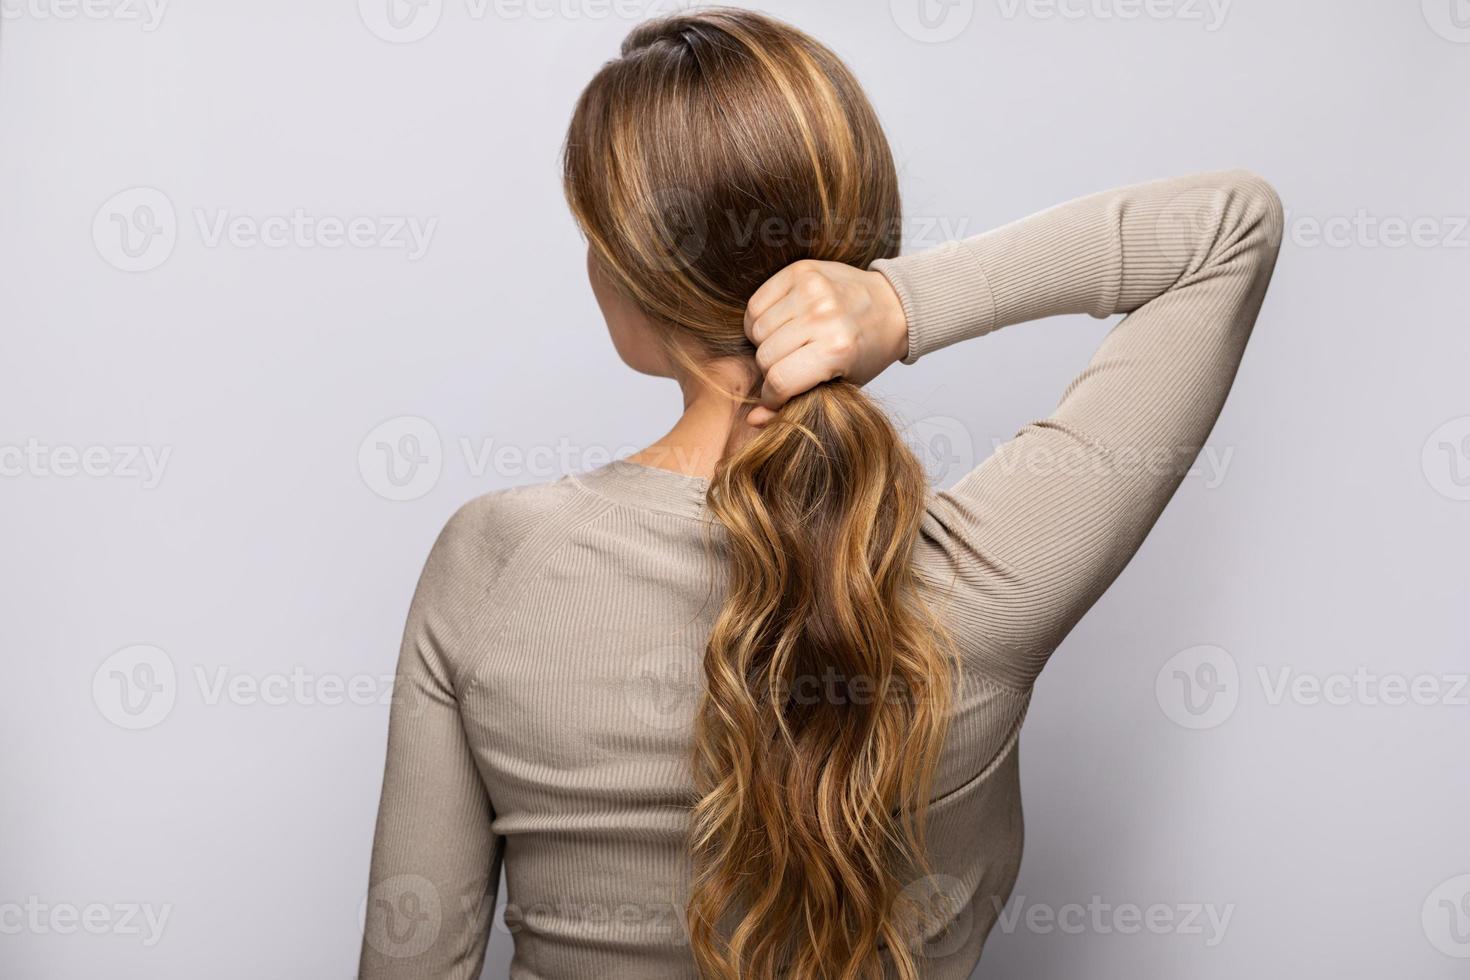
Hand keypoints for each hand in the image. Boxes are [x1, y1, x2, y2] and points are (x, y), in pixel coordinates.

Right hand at [742, 260, 908, 425]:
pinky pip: (756, 303)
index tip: (777, 396)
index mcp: (837, 349)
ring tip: (784, 344)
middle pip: (765, 355)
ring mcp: (811, 290)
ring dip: (764, 343)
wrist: (892, 304)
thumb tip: (753, 420)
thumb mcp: (842, 385)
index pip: (780, 381)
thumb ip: (796, 403)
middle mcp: (824, 316)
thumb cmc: (867, 350)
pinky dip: (759, 318)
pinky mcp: (799, 271)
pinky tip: (778, 325)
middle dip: (769, 369)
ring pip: (757, 329)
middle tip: (787, 367)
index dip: (772, 396)